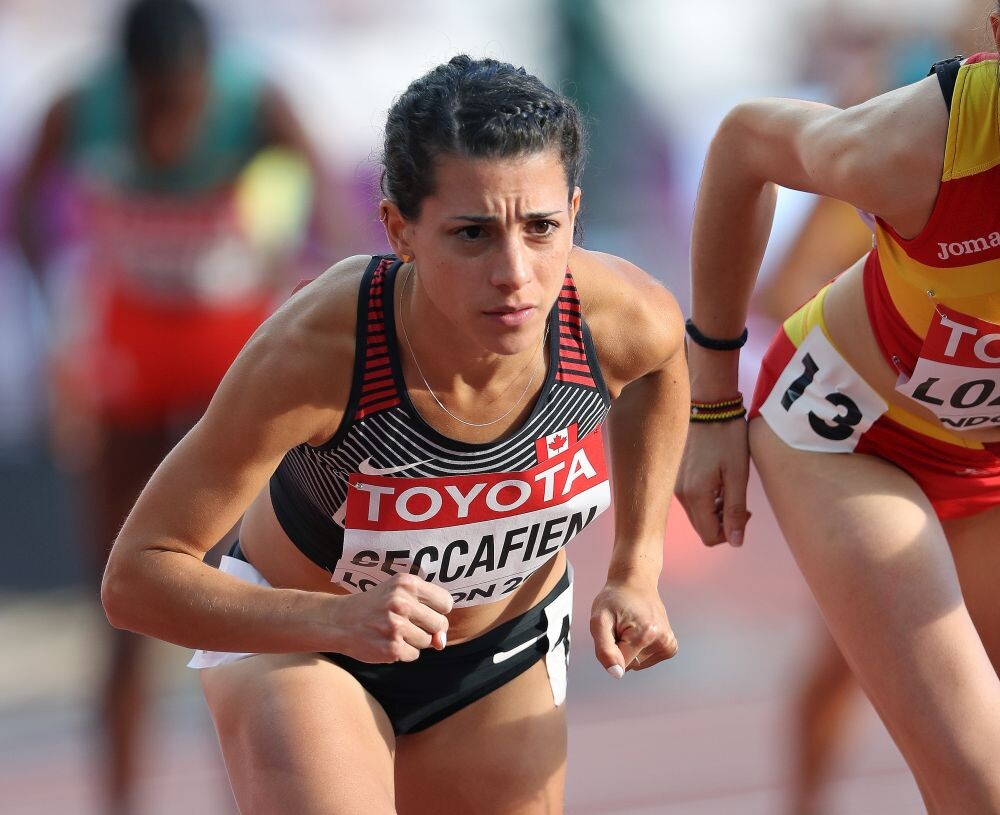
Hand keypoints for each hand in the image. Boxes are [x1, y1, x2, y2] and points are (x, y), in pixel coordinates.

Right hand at [331, 573, 452, 663]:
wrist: (339, 621)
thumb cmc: (376, 606)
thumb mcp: (399, 595)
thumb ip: (427, 612)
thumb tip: (441, 643)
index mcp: (407, 584)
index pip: (446, 602)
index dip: (438, 610)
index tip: (424, 611)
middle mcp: (402, 603)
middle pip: (440, 624)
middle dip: (429, 627)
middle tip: (407, 623)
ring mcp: (396, 627)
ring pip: (428, 641)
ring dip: (415, 640)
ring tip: (394, 631)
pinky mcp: (391, 648)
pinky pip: (414, 654)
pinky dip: (404, 651)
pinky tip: (387, 641)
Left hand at [590, 578, 677, 677]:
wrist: (635, 582)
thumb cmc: (614, 599)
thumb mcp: (598, 620)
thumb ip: (604, 649)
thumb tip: (617, 674)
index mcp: (645, 634)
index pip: (619, 663)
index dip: (610, 648)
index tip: (613, 629)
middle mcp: (662, 640)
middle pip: (629, 664)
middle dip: (619, 648)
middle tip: (620, 626)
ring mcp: (669, 644)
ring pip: (638, 663)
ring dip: (629, 648)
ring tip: (629, 626)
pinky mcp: (670, 646)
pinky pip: (647, 660)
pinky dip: (639, 650)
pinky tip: (640, 631)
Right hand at [674, 419, 750, 546]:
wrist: (707, 403)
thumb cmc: (726, 436)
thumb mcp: (737, 474)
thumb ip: (735, 510)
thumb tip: (735, 542)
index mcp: (696, 496)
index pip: (710, 536)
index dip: (730, 533)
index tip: (744, 512)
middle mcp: (680, 494)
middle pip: (702, 527)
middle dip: (723, 522)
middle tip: (741, 501)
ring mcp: (675, 484)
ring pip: (696, 513)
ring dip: (715, 509)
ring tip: (730, 486)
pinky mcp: (676, 474)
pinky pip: (691, 498)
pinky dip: (706, 497)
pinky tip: (717, 477)